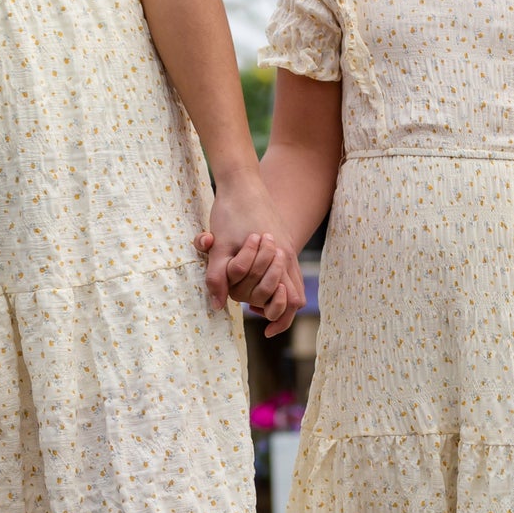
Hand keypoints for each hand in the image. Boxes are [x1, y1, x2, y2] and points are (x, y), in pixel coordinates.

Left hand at [198, 178, 305, 335]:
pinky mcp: (283, 238)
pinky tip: (257, 279)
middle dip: (278, 310)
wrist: (242, 181)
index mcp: (278, 258)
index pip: (290, 300)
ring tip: (257, 302)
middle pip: (296, 295)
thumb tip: (218, 306)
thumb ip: (218, 277)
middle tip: (257, 314)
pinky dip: (277, 280)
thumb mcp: (219, 248)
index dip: (280, 319)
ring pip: (293, 282)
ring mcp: (288, 245)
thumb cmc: (230, 213)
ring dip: (277, 295)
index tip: (266, 331)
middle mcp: (288, 254)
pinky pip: (287, 268)